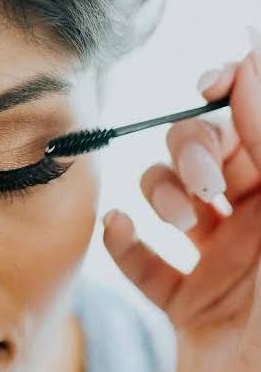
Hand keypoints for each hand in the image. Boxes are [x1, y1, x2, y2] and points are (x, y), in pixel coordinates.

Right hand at [102, 30, 260, 371]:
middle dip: (190, 152)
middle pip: (204, 153)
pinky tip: (124, 234)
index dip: (232, 96)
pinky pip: (146, 263)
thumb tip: (249, 69)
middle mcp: (257, 223)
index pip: (253, 124)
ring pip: (168, 200)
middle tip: (200, 183)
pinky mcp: (189, 302)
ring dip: (158, 195)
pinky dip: (126, 245)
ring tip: (173, 219)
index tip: (208, 85)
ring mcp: (221, 262)